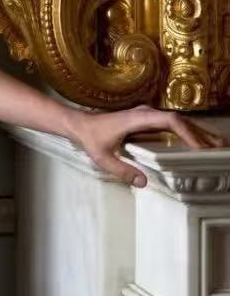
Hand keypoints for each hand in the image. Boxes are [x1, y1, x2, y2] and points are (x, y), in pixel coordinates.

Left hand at [67, 104, 224, 187]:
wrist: (79, 124)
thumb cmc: (90, 138)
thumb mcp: (102, 157)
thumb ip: (121, 170)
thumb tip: (144, 182)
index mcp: (138, 118)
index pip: (171, 121)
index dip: (188, 133)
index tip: (201, 149)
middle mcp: (146, 113)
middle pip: (180, 120)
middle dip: (201, 134)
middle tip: (222, 149)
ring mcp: (147, 115)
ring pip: (178, 121)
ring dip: (197, 132)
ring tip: (217, 146)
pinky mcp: (146, 120)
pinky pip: (171, 125)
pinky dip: (187, 132)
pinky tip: (196, 143)